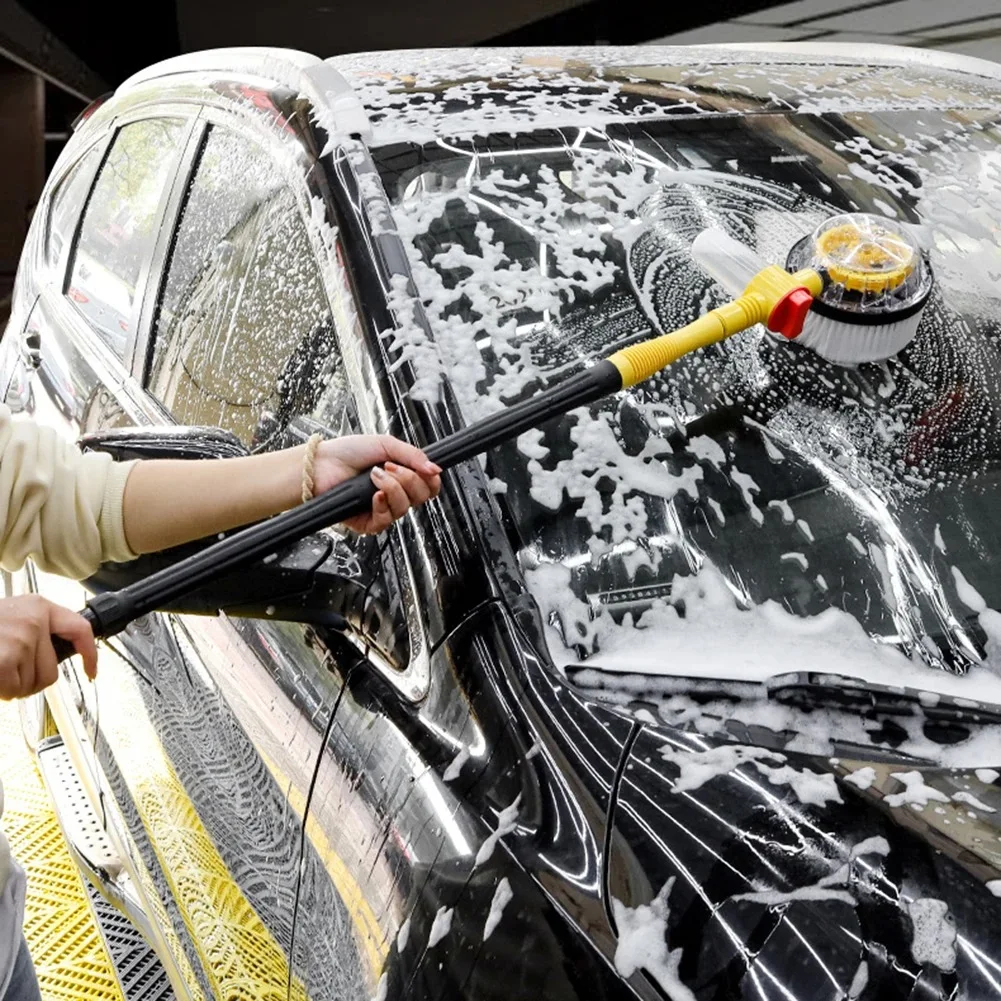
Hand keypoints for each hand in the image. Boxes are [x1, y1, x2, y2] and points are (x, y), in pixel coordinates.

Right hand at [0, 595, 97, 699]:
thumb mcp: (9, 619)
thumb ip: (33, 634)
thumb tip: (52, 660)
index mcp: (38, 606)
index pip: (80, 629)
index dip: (89, 653)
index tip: (92, 670)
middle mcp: (35, 619)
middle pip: (52, 671)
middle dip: (29, 680)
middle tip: (5, 671)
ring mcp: (21, 638)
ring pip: (31, 684)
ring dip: (11, 685)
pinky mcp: (6, 658)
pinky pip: (13, 689)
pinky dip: (0, 690)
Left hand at [312, 435, 441, 533]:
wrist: (321, 466)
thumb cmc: (347, 453)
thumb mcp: (385, 444)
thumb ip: (413, 455)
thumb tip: (434, 467)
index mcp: (401, 476)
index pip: (429, 486)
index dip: (431, 480)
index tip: (425, 470)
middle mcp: (394, 494)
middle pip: (421, 498)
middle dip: (408, 480)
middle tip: (390, 467)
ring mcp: (381, 508)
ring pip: (404, 509)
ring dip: (391, 489)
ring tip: (375, 476)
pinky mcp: (367, 522)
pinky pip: (386, 521)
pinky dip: (382, 506)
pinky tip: (374, 495)